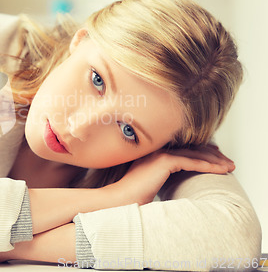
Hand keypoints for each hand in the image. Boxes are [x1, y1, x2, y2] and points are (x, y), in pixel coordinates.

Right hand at [111, 144, 234, 205]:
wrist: (118, 200)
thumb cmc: (129, 198)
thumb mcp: (147, 184)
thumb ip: (158, 178)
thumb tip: (167, 183)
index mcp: (151, 154)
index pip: (180, 149)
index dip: (199, 151)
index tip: (214, 156)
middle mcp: (155, 150)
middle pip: (190, 149)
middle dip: (211, 154)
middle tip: (226, 161)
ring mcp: (159, 154)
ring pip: (194, 154)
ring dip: (215, 161)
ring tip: (229, 167)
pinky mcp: (164, 161)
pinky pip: (192, 162)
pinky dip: (209, 166)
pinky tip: (221, 170)